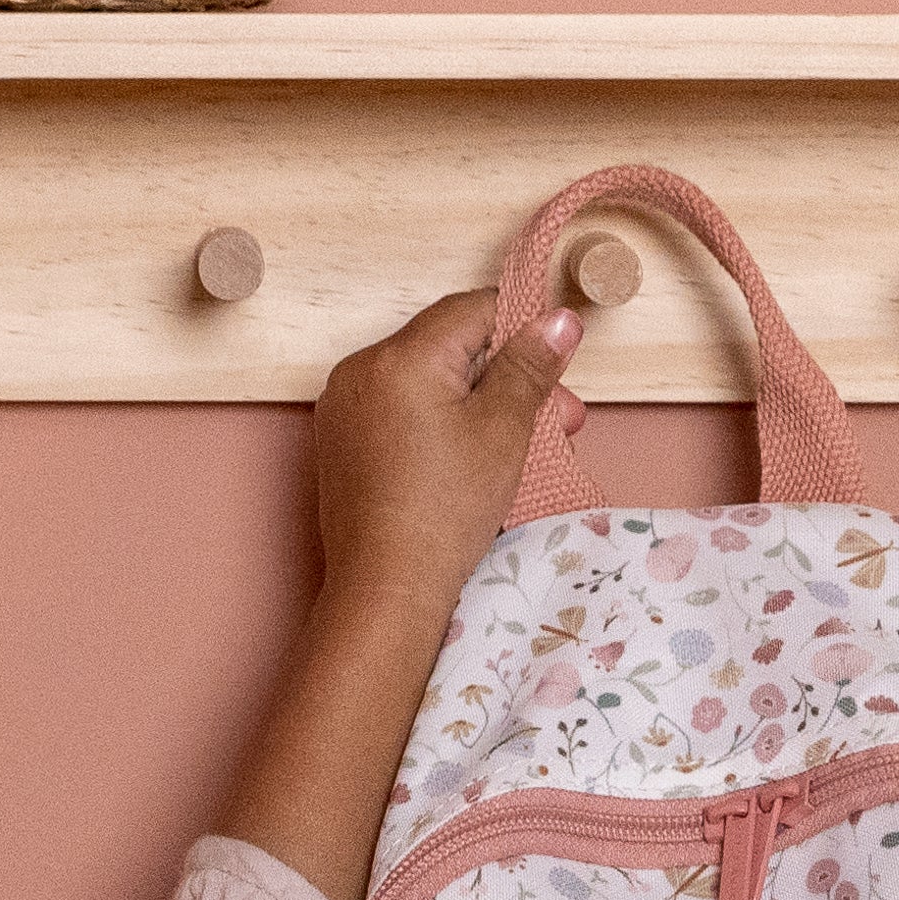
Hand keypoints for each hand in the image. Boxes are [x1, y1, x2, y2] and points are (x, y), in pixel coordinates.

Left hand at [311, 290, 586, 620]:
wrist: (387, 589)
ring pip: (426, 382)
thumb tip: (558, 319)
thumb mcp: (502, 431)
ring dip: (478, 402)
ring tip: (520, 445)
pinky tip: (472, 458)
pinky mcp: (341, 441)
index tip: (555, 358)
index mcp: (397, 357)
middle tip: (555, 417)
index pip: (470, 310)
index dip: (521, 327)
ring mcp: (343, 407)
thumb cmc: (444, 513)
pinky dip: (439, 423)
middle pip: (448, 348)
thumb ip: (529, 367)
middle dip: (507, 378)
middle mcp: (359, 370)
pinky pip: (400, 410)